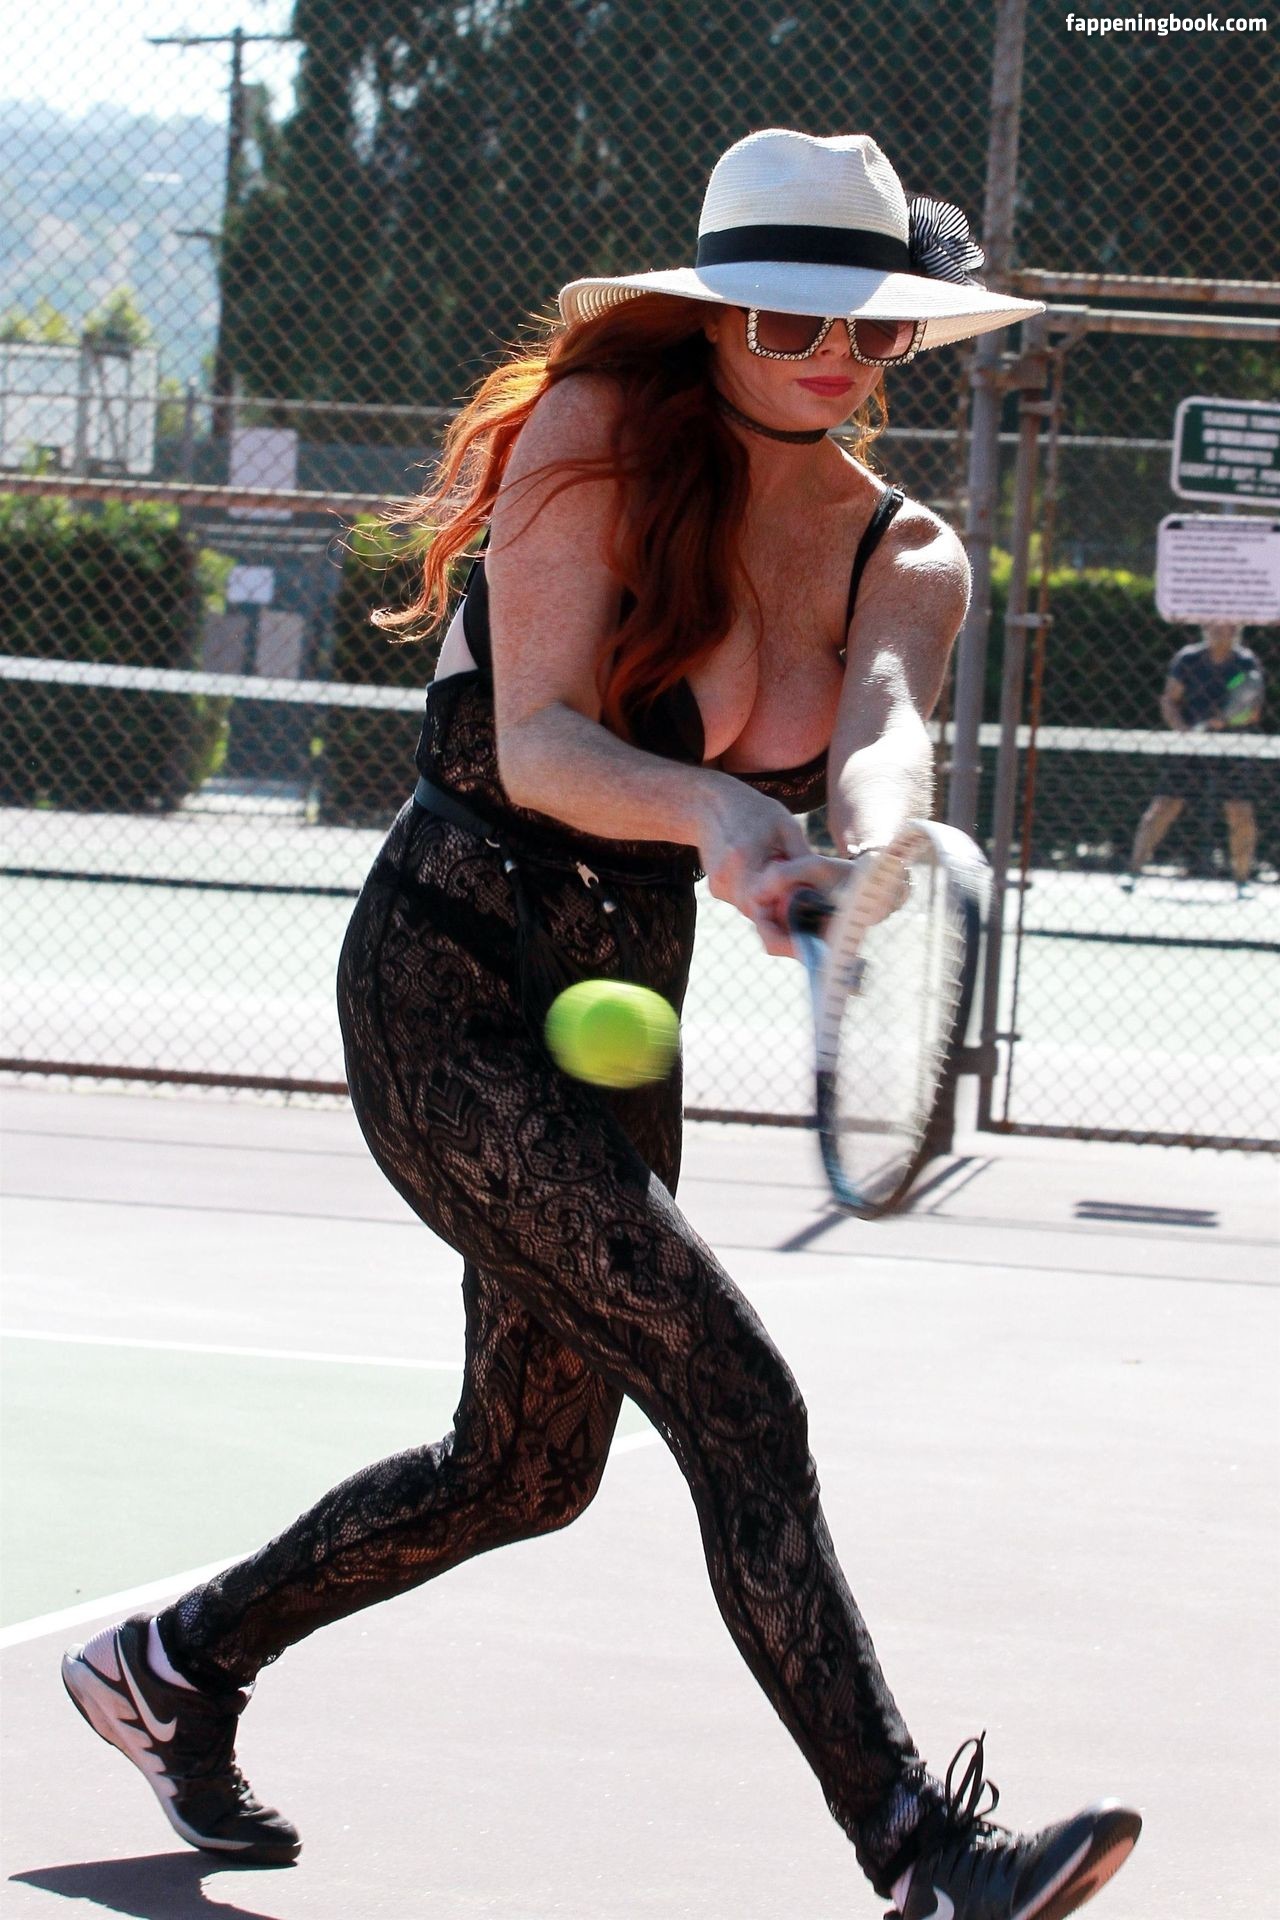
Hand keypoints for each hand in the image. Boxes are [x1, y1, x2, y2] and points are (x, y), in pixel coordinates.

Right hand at [697, 782, 839, 956]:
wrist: (708, 805)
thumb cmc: (752, 810)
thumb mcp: (785, 825)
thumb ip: (801, 859)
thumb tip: (823, 888)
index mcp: (743, 858)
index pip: (766, 905)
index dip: (788, 925)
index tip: (809, 937)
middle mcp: (727, 878)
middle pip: (761, 915)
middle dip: (785, 920)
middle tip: (810, 923)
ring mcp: (719, 887)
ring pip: (754, 912)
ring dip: (773, 907)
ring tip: (789, 889)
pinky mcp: (717, 890)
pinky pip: (745, 904)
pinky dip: (760, 898)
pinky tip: (766, 878)